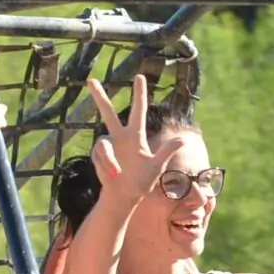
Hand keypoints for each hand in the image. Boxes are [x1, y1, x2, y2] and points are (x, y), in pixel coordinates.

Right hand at [86, 74, 186, 201]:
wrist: (124, 197)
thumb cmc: (142, 182)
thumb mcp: (157, 167)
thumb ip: (166, 151)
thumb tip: (183, 140)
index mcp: (136, 136)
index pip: (138, 111)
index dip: (139, 94)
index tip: (139, 76)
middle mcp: (120, 137)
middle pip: (108, 113)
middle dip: (99, 97)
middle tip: (91, 80)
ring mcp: (108, 147)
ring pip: (102, 143)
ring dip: (109, 161)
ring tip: (117, 175)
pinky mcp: (98, 156)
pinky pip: (100, 156)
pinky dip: (106, 167)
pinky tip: (112, 176)